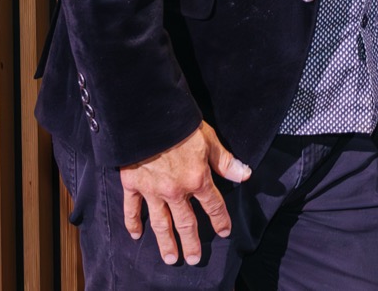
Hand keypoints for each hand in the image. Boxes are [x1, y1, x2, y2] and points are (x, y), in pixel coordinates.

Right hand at [120, 121, 251, 264]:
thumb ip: (225, 162)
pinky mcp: (133, 185)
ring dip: (165, 242)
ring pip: (160, 222)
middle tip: (193, 260)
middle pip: (186, 222)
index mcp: (197, 179)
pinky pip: (132, 209)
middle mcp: (175, 191)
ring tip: (170, 258)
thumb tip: (245, 175)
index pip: (213, 205)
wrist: (148, 118)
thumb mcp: (210, 141)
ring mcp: (152, 191)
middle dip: (191, 242)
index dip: (220, 219)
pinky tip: (136, 236)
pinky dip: (133, 223)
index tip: (225, 232)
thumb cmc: (181, 126)